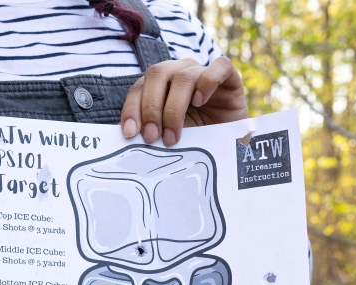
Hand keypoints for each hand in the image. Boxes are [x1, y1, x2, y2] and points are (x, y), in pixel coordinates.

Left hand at [121, 57, 247, 145]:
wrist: (229, 147)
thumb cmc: (195, 141)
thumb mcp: (167, 137)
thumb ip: (150, 131)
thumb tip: (125, 138)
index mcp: (161, 85)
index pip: (139, 87)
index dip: (132, 108)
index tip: (130, 134)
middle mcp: (180, 73)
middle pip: (157, 74)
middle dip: (151, 108)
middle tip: (152, 137)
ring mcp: (204, 72)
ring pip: (184, 75)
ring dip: (174, 108)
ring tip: (173, 137)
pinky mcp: (229, 77)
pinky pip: (219, 66)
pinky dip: (208, 81)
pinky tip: (200, 102)